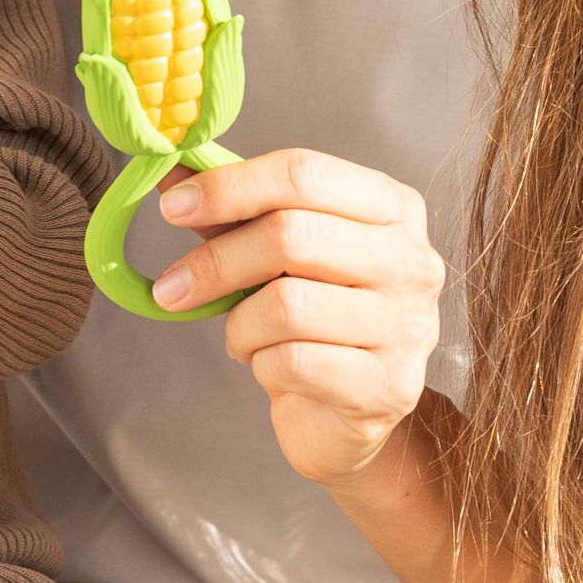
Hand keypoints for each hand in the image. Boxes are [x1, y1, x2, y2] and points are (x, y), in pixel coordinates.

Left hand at [153, 149, 444, 486]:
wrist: (345, 413)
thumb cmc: (310, 316)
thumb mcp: (273, 250)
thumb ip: (231, 207)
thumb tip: (170, 170)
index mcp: (390, 206)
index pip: (303, 173)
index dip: (229, 186)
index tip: (172, 208)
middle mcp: (412, 259)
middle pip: (290, 235)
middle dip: (216, 261)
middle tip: (171, 287)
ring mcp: (408, 325)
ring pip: (286, 304)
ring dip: (239, 323)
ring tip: (240, 335)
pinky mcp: (390, 386)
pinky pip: (294, 362)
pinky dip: (260, 364)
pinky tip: (268, 366)